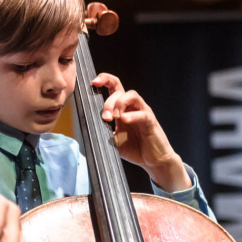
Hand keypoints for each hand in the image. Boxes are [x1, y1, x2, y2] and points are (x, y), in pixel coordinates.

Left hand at [91, 73, 191, 192]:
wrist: (152, 161)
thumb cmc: (135, 149)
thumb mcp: (113, 140)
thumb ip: (103, 131)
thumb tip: (89, 127)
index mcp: (122, 109)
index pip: (114, 86)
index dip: (104, 80)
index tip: (93, 83)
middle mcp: (132, 107)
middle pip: (119, 91)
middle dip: (108, 103)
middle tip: (105, 118)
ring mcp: (142, 112)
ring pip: (132, 95)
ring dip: (120, 103)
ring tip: (115, 117)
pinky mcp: (151, 121)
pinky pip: (142, 113)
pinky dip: (132, 115)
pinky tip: (124, 120)